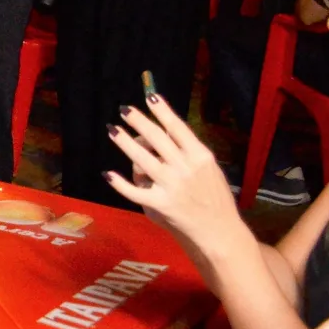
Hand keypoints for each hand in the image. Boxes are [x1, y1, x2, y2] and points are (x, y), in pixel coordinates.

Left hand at [104, 94, 247, 256]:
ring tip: (113, 130)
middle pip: (156, 138)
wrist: (220, 231)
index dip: (162, 111)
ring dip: (124, 142)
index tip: (149, 96)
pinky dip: (119, 183)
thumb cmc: (214, 197)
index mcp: (200, 157)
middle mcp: (185, 168)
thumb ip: (186, 153)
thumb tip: (159, 134)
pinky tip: (108, 174)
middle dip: (138, 121)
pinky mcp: (160, 204)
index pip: (178, 127)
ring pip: (141, 159)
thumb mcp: (209, 169)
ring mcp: (171, 186)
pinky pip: (134, 191)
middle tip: (124, 110)